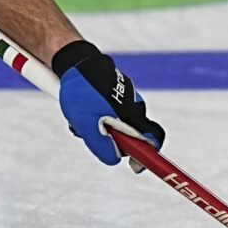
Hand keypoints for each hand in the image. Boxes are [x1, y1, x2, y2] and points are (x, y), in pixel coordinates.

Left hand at [52, 40, 164, 164]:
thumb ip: (100, 143)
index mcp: (133, 113)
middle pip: (130, 136)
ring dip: (98, 128)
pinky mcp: (113, 96)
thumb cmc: (82, 91)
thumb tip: (115, 159)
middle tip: (89, 134)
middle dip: (111, 140)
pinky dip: (94, 117)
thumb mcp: (86, 122)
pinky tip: (79, 111)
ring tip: (79, 119)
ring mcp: (124, 100)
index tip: (137, 166)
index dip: (150, 155)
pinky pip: (106, 115)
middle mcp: (134, 106)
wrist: (74, 61)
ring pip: (115, 126)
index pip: (153, 137)